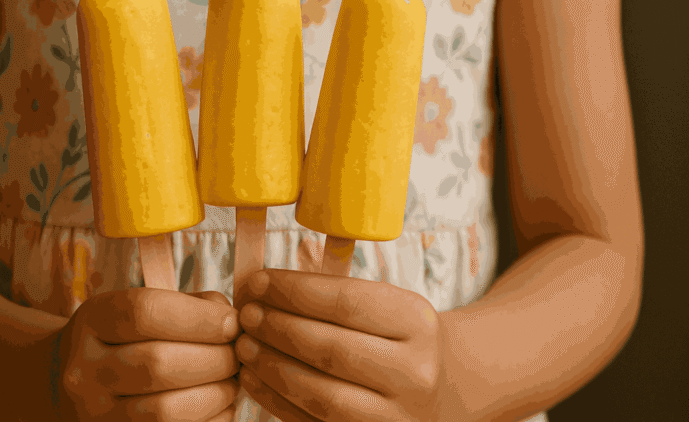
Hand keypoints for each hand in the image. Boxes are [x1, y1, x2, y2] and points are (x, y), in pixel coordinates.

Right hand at [52, 288, 241, 420]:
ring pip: (165, 410)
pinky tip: (220, 404)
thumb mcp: (139, 308)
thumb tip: (232, 321)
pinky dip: (210, 419)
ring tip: (233, 380)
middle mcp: (84, 371)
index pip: (145, 312)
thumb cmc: (124, 338)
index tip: (232, 322)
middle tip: (239, 353)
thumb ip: (188, 306)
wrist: (73, 385)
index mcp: (92, 322)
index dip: (199, 317)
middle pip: (158, 363)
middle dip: (215, 357)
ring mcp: (95, 414)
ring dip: (216, 393)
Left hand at [235, 270, 445, 421]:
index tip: (258, 281)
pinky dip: (277, 400)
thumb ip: (337, 296)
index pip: (346, 301)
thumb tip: (266, 288)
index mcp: (419, 322)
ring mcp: (395, 415)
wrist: (444, 386)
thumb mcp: (390, 306)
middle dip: (278, 328)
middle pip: (330, 348)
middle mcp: (414, 372)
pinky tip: (254, 378)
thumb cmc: (401, 337)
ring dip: (272, 366)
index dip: (294, 290)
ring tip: (244, 344)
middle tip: (245, 314)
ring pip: (320, 392)